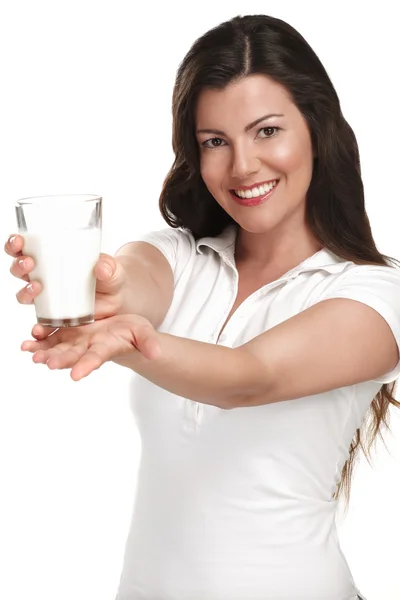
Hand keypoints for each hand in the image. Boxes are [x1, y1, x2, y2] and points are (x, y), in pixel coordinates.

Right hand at [5, 232, 126, 339]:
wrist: (117, 301)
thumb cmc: (109, 277)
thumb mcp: (111, 269)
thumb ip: (108, 266)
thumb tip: (102, 268)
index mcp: (49, 257)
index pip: (24, 247)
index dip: (15, 244)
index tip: (19, 241)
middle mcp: (43, 276)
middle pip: (18, 269)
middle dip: (18, 265)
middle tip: (30, 263)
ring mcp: (46, 297)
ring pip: (24, 294)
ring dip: (25, 291)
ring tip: (38, 288)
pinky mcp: (54, 316)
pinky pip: (38, 323)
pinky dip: (36, 327)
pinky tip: (38, 329)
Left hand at [20, 314, 160, 380]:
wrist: (124, 332)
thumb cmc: (135, 335)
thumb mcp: (145, 335)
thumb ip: (149, 343)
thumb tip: (156, 353)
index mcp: (106, 349)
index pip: (96, 359)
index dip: (86, 366)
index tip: (76, 375)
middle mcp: (88, 348)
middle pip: (72, 355)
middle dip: (59, 360)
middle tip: (46, 363)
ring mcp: (77, 341)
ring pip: (58, 348)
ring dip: (44, 351)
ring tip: (30, 351)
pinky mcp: (70, 332)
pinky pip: (52, 338)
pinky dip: (40, 340)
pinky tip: (28, 340)